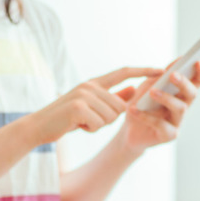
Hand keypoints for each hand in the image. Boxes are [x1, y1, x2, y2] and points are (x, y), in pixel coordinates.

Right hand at [29, 67, 162, 144]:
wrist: (38, 126)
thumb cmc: (66, 118)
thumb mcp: (91, 106)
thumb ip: (112, 98)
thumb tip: (134, 89)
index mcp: (94, 83)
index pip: (123, 72)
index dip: (142, 71)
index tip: (161, 70)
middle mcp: (90, 85)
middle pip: (120, 106)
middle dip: (109, 119)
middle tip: (89, 120)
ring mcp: (83, 95)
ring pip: (111, 117)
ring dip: (98, 125)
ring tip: (81, 122)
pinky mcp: (78, 107)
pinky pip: (99, 124)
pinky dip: (90, 130)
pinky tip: (76, 126)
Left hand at [120, 61, 199, 153]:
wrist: (129, 130)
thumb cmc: (141, 105)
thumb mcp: (148, 86)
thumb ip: (161, 75)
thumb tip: (177, 61)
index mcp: (181, 93)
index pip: (198, 81)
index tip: (199, 62)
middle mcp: (183, 106)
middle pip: (193, 93)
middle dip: (184, 83)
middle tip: (173, 75)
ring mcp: (177, 122)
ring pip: (180, 108)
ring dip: (166, 98)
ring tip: (152, 92)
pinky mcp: (169, 135)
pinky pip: (161, 124)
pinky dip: (146, 116)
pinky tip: (134, 110)